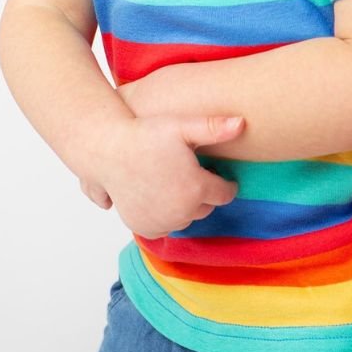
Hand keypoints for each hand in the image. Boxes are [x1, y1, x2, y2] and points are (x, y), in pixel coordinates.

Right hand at [88, 113, 243, 238]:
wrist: (108, 150)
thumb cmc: (146, 134)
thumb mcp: (182, 125)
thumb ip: (214, 127)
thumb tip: (243, 123)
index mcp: (196, 189)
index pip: (225, 194)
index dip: (225, 183)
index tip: (221, 176)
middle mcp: (182, 212)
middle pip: (206, 208)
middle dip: (204, 194)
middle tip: (193, 174)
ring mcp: (163, 223)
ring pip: (186, 218)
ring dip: (185, 206)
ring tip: (175, 182)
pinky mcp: (146, 228)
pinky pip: (166, 227)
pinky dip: (167, 216)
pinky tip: (162, 196)